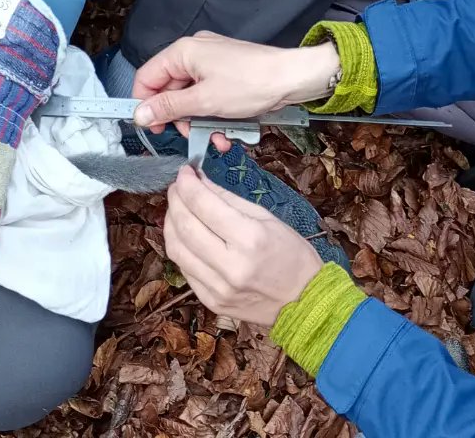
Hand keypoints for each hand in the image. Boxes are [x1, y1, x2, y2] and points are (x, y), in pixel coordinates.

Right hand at [132, 31, 338, 150]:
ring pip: (191, 97)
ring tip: (216, 138)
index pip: (147, 77)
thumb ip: (169, 107)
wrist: (293, 78)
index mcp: (183, 52)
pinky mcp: (226, 73)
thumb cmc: (251, 83)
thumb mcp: (204, 101)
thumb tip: (139, 114)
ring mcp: (212, 62)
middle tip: (190, 135)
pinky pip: (209, 96)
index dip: (145, 104)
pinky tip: (227, 133)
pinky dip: (214, 115)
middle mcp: (195, 52)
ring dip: (200, 122)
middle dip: (180, 118)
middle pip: (169, 89)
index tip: (153, 128)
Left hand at [163, 166, 321, 326]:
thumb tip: (198, 181)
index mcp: (250, 239)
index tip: (185, 171)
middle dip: (175, 200)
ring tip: (177, 208)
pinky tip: (186, 234)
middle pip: (184, 227)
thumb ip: (227, 199)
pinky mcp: (211, 302)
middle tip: (178, 186)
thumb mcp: (265, 217)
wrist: (305, 301)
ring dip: (170, 223)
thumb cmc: (290, 254)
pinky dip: (180, 246)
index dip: (188, 184)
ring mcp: (218, 288)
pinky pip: (184, 269)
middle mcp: (231, 266)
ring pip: (176, 250)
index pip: (204, 205)